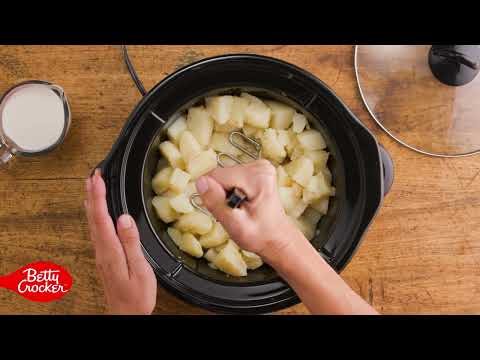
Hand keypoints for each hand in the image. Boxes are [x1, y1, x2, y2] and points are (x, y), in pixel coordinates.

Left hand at [85, 169, 156, 314]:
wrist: (125, 314)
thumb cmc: (136, 296)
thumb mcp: (140, 270)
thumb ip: (131, 244)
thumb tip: (124, 218)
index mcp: (111, 251)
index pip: (102, 218)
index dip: (98, 196)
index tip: (98, 178)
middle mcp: (102, 250)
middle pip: (93, 218)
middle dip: (92, 194)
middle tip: (92, 175)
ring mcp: (101, 254)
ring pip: (92, 223)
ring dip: (91, 203)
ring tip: (91, 187)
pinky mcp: (104, 257)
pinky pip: (96, 230)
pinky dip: (95, 215)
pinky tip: (96, 212)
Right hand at [195, 159, 305, 262]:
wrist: (276, 237)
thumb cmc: (259, 235)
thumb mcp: (235, 225)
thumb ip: (216, 203)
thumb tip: (201, 182)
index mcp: (257, 177)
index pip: (216, 176)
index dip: (215, 195)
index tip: (227, 209)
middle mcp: (260, 166)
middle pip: (220, 174)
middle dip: (221, 193)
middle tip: (234, 212)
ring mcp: (259, 166)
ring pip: (224, 175)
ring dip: (225, 193)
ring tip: (239, 208)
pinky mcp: (256, 169)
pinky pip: (231, 176)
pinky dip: (231, 190)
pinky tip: (242, 202)